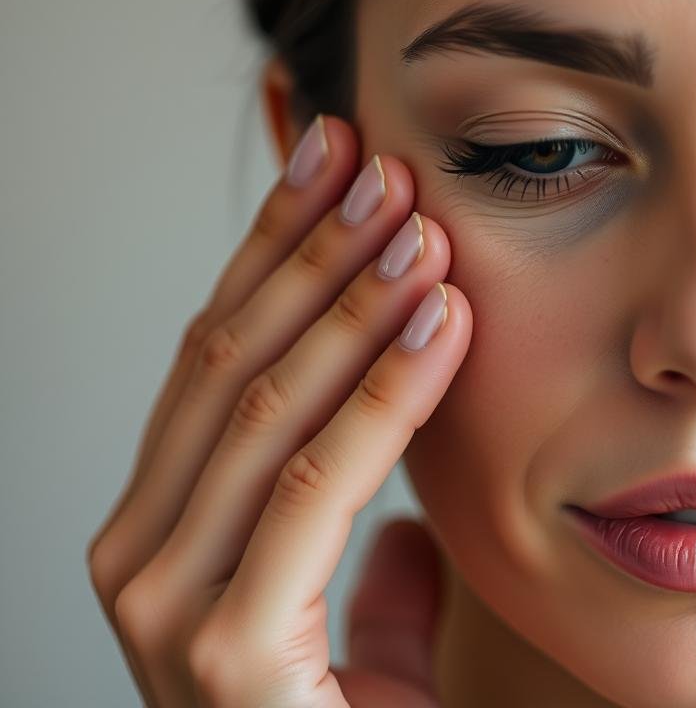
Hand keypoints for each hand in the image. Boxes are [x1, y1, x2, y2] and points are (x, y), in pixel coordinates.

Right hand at [86, 115, 472, 705]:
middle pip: (228, 361)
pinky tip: (442, 320)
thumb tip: (399, 515)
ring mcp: (166, 605)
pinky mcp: (219, 649)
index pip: (220, 358)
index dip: (278, 253)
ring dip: (347, 296)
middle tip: (377, 157)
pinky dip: (384, 390)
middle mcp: (143, 556)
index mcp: (167, 532)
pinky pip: (316, 483)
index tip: (342, 166)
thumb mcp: (360, 628)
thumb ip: (360, 565)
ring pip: (263, 404)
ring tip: (419, 216)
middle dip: (307, 249)